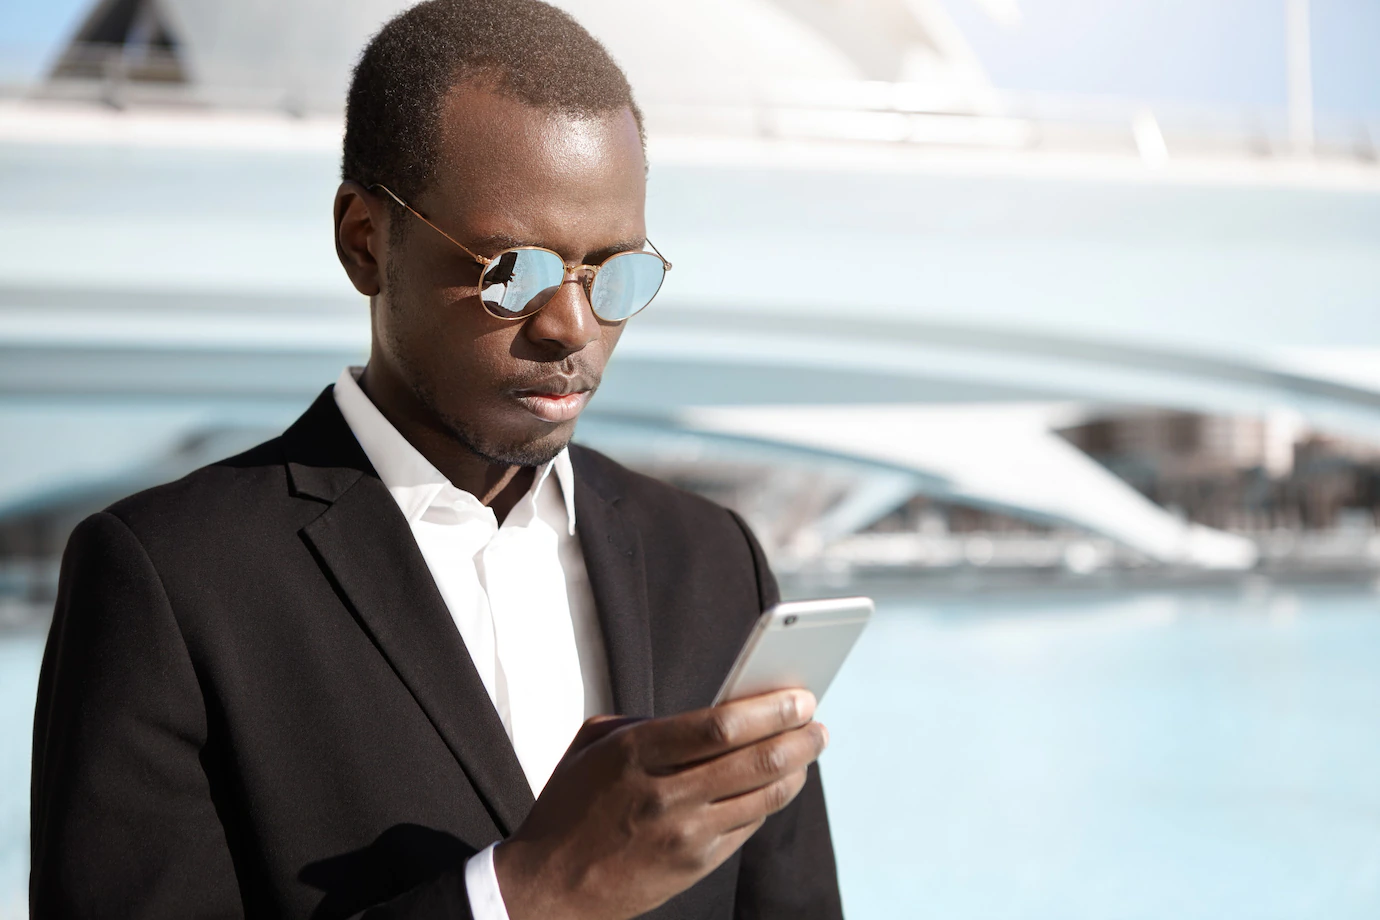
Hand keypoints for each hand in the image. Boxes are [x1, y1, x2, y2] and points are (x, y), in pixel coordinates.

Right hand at [492, 689, 827, 919]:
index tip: (799, 695)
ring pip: (764, 796)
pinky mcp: (696, 865)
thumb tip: (708, 712)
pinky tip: (782, 781)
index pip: (721, 726)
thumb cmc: (570, 805)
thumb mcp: (593, 745)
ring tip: (810, 747)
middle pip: (756, 761)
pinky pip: (750, 825)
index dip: (769, 709)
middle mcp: (666, 795)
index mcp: (637, 753)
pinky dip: (773, 799)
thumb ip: (646, 721)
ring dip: (798, 768)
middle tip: (817, 720)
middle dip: (799, 736)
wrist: (550, 888)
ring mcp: (685, 835)